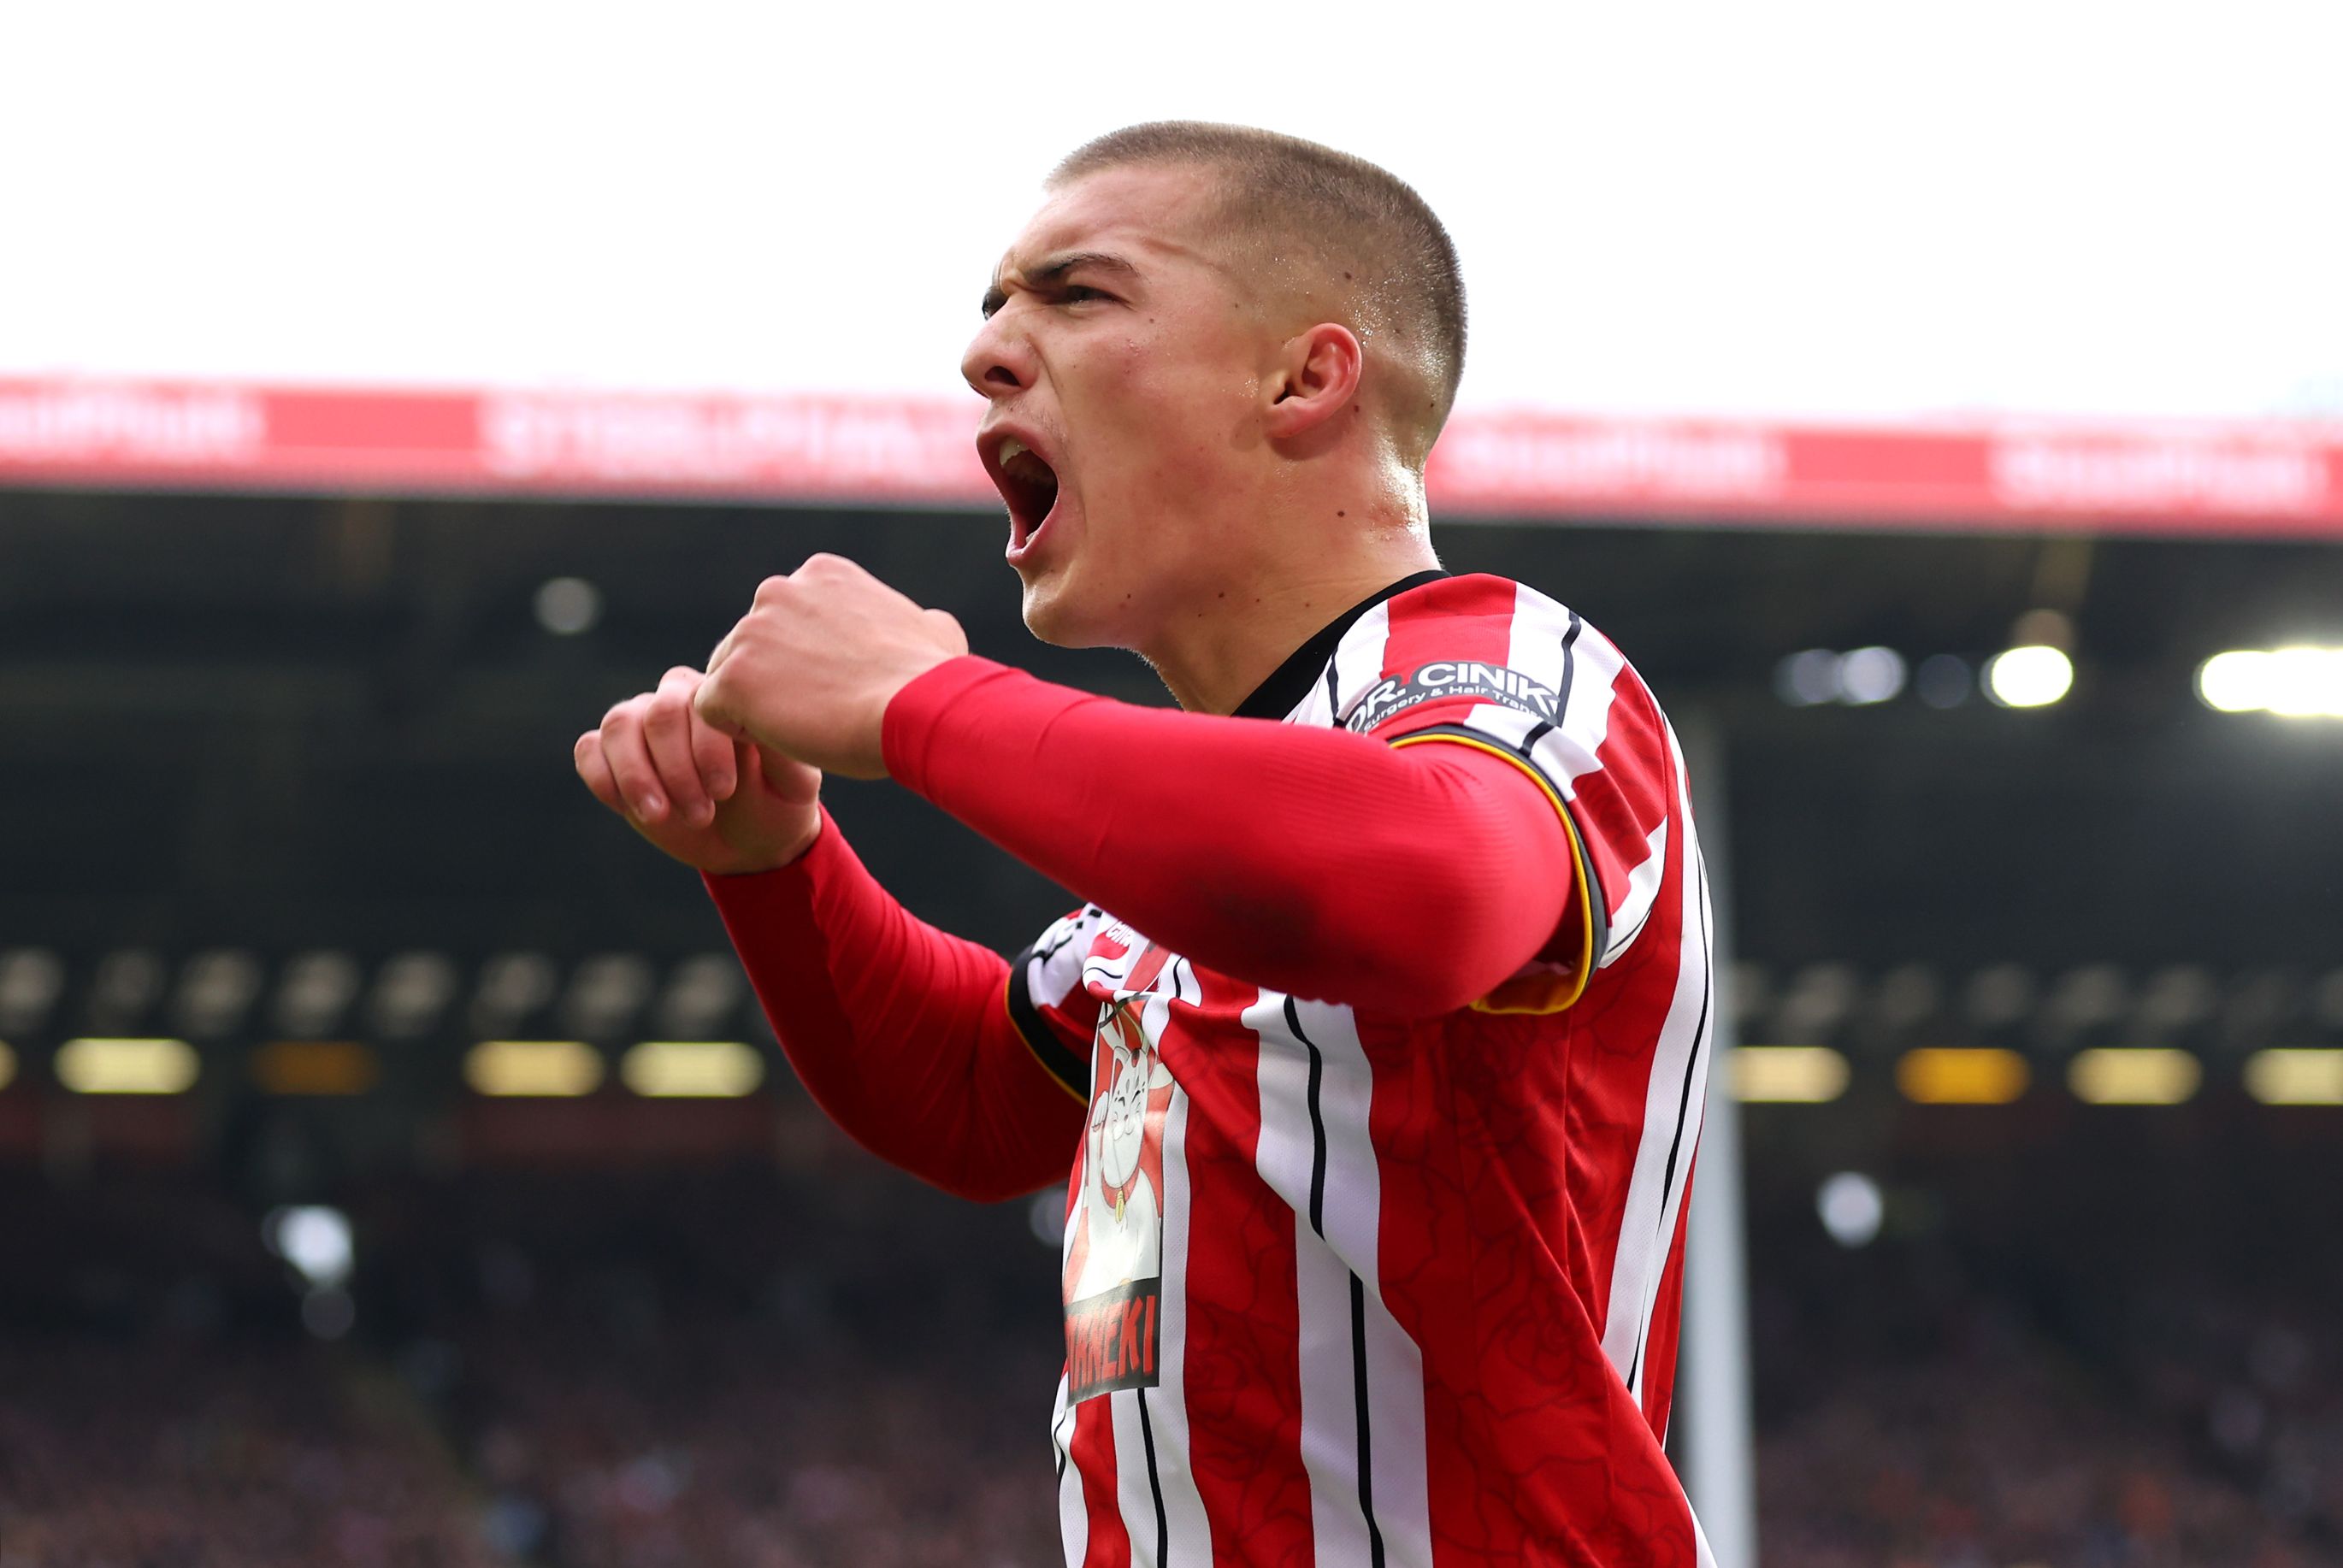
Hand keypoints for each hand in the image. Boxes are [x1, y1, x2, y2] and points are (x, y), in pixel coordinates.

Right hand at [575, 666, 823, 875]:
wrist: (751, 842)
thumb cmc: (777, 803)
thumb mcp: (795, 784)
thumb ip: (783, 752)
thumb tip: (764, 725)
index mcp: (720, 697)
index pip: (700, 702)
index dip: (705, 749)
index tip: (723, 791)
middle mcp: (676, 700)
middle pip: (656, 715)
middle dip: (676, 771)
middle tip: (701, 813)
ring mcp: (639, 725)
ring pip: (619, 726)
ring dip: (638, 777)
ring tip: (662, 816)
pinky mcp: (611, 755)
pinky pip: (589, 749)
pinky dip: (604, 778)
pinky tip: (631, 809)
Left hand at [695, 554, 967, 778]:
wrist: (915, 708)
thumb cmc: (930, 679)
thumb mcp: (936, 631)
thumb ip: (914, 621)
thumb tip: (926, 624)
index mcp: (820, 575)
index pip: (787, 619)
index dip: (801, 659)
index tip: (832, 687)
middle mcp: (777, 591)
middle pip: (751, 644)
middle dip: (772, 679)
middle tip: (811, 714)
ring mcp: (750, 633)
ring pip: (729, 675)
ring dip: (754, 705)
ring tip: (799, 731)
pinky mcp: (732, 678)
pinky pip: (712, 709)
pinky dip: (737, 730)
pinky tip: (778, 740)